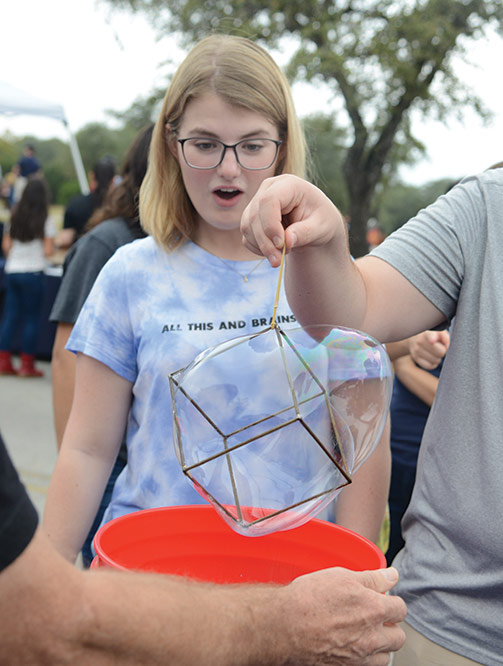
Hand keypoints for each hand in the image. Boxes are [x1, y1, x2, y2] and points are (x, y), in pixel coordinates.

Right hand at [241, 174, 343, 266]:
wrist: (316, 225)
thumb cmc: (322, 221)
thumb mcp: (321, 227)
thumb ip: (305, 233)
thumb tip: (287, 241)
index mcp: (289, 184)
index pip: (269, 200)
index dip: (270, 223)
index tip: (281, 244)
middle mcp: (268, 189)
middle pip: (255, 215)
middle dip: (265, 242)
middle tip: (278, 261)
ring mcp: (257, 202)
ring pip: (247, 227)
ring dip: (262, 247)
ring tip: (283, 254)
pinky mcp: (251, 217)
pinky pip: (247, 236)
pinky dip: (258, 249)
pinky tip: (274, 251)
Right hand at [279, 567, 405, 664]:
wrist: (285, 625)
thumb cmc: (310, 597)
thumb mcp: (341, 576)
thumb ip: (372, 578)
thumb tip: (393, 575)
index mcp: (374, 609)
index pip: (400, 609)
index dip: (392, 602)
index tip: (383, 599)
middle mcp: (372, 637)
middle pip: (398, 637)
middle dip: (390, 626)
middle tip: (374, 617)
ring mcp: (361, 657)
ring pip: (385, 656)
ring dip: (380, 645)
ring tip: (363, 633)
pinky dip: (365, 658)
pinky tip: (351, 646)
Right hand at [409, 329, 449, 369]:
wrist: (415, 338)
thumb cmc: (432, 336)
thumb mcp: (439, 332)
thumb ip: (445, 337)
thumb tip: (446, 347)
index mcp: (428, 333)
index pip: (431, 336)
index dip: (432, 339)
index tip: (432, 341)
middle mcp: (420, 341)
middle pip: (440, 352)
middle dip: (442, 352)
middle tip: (439, 348)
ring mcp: (416, 350)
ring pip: (436, 361)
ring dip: (438, 358)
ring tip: (435, 353)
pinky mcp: (415, 358)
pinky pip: (430, 366)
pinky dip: (433, 364)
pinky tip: (431, 359)